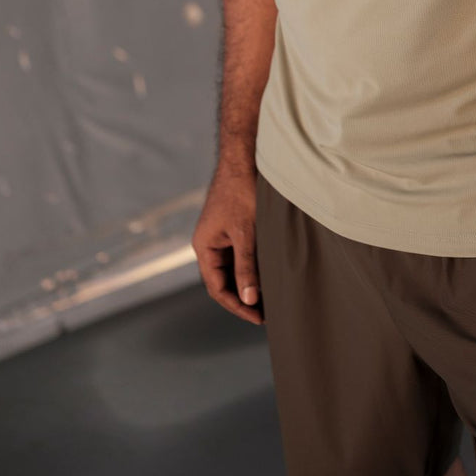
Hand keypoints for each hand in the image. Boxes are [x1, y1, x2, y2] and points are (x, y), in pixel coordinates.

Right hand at [191, 163, 264, 325]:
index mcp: (204, 247)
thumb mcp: (245, 233)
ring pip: (235, 267)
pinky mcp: (234, 226)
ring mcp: (222, 234)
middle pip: (224, 280)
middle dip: (244, 297)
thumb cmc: (241, 192)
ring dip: (250, 282)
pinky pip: (242, 253)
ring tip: (271, 297)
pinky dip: (254, 265)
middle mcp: (210, 243)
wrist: (244, 157)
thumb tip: (249, 299)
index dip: (237, 305)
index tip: (258, 317)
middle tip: (267, 312)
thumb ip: (246, 267)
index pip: (217, 287)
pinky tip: (270, 272)